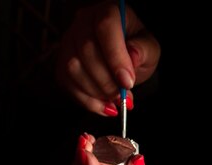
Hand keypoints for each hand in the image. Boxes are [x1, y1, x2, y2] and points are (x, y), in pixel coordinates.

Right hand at [56, 1, 160, 115]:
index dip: (115, 58)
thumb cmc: (136, 48)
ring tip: (115, 101)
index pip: (106, 28)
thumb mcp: (149, 47)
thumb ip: (144, 50)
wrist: (122, 58)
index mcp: (108, 11)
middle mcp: (83, 23)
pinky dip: (86, 101)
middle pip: (86, 51)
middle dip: (107, 81)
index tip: (127, 82)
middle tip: (123, 97)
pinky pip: (67, 84)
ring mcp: (69, 42)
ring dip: (96, 92)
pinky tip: (103, 105)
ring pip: (73, 69)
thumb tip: (133, 56)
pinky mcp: (62, 63)